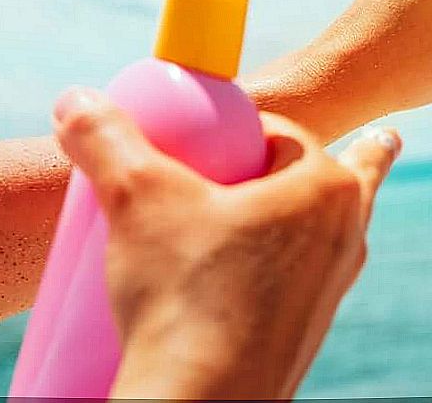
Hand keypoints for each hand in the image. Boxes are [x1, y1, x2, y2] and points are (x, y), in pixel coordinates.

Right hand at [51, 88, 400, 399]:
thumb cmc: (182, 296)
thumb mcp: (135, 199)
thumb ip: (105, 140)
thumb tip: (74, 99)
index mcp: (326, 190)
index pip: (285, 134)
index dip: (245, 127)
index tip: (209, 138)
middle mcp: (344, 237)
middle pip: (334, 177)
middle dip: (348, 155)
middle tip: (357, 141)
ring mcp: (332, 289)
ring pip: (330, 231)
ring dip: (322, 213)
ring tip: (328, 202)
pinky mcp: (308, 332)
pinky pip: (309, 281)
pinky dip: (298, 265)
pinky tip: (276, 274)